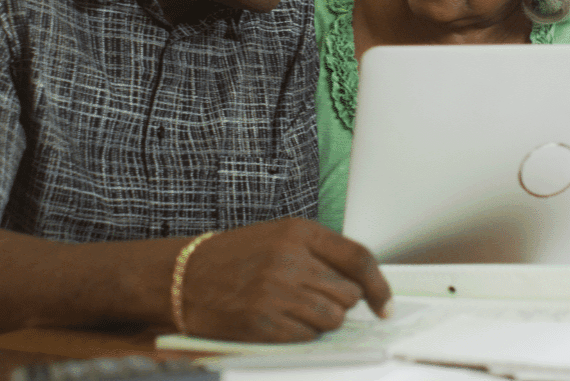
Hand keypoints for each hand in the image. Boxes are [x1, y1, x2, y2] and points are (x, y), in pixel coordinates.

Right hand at [179, 217, 391, 341]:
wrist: (185, 276)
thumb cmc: (235, 256)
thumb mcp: (279, 237)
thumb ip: (319, 253)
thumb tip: (363, 283)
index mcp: (298, 232)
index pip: (358, 258)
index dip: (379, 286)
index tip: (385, 305)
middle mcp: (290, 260)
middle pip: (348, 294)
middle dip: (339, 302)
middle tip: (312, 297)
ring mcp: (277, 292)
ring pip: (333, 319)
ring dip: (321, 320)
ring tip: (294, 308)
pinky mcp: (264, 322)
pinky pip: (308, 337)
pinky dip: (301, 334)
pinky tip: (279, 320)